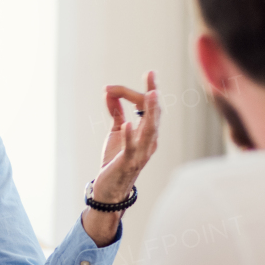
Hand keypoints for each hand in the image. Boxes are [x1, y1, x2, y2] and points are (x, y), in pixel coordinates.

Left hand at [81, 71, 159, 247]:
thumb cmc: (115, 161)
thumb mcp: (116, 133)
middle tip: (151, 74)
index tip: (110, 88)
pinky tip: (127, 124)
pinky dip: (129, 135)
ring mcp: (141, 152)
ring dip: (150, 111)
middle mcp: (149, 140)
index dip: (129, 93)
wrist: (109, 190)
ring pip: (151, 129)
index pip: (145, 106)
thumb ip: (115, 113)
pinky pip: (131, 148)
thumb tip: (109, 93)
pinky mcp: (128, 162)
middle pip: (155, 113)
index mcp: (147, 132)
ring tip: (151, 94)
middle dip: (153, 93)